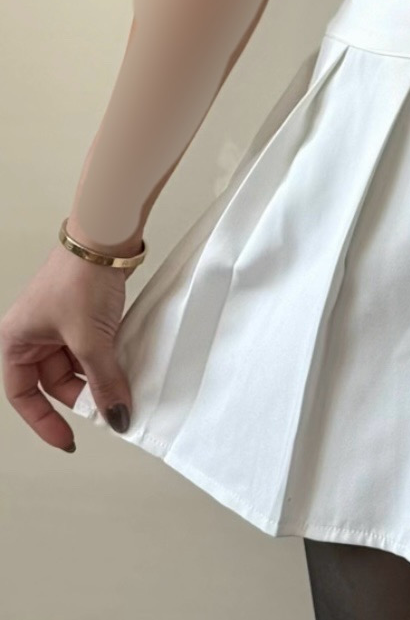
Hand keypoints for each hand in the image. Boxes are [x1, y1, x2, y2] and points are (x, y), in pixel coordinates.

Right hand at [1, 242, 133, 451]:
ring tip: (122, 385)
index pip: (23, 394)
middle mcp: (34, 333)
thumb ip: (104, 381)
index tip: (69, 438)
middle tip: (109, 408)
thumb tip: (117, 416)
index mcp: (16, 340)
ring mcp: (60, 322)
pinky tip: (127, 365)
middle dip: (81, 396)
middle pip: (54, 381)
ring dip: (98, 376)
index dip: (44, 421)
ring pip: (77, 365)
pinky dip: (108, 358)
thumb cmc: (80, 278)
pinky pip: (93, 347)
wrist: (106, 236)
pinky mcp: (85, 312)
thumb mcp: (90, 339)